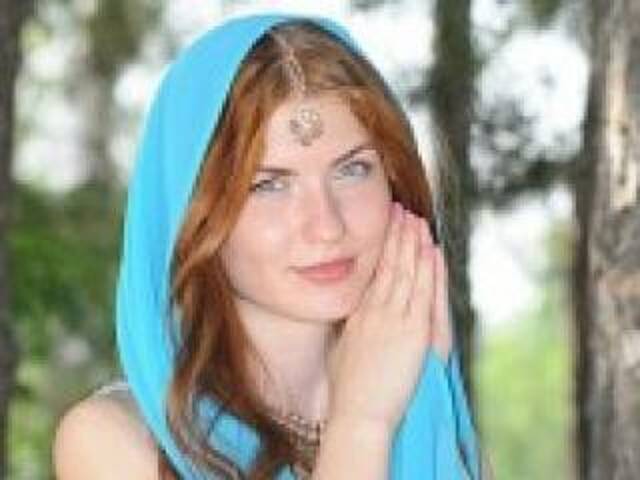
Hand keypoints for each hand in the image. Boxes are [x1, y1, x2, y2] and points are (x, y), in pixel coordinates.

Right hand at [326, 202, 452, 433]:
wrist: (357, 415)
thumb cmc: (348, 395)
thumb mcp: (342, 356)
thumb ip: (351, 335)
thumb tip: (353, 324)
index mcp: (358, 318)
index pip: (372, 275)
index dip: (381, 250)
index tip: (385, 230)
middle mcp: (374, 312)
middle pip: (388, 266)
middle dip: (396, 236)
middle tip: (400, 210)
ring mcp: (393, 319)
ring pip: (405, 272)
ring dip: (412, 244)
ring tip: (416, 218)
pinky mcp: (413, 331)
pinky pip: (422, 291)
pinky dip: (427, 268)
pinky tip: (431, 249)